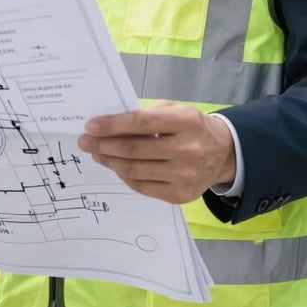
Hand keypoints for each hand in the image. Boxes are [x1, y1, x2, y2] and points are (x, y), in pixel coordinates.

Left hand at [77, 100, 235, 204]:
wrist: (222, 153)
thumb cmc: (190, 126)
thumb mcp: (175, 110)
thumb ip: (147, 115)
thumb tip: (110, 125)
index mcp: (185, 121)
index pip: (140, 123)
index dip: (112, 125)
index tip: (90, 126)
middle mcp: (187, 149)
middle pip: (134, 149)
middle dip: (103, 144)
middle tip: (85, 141)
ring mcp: (184, 176)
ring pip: (134, 169)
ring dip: (109, 160)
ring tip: (96, 152)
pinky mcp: (180, 195)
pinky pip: (142, 186)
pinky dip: (124, 175)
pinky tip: (115, 165)